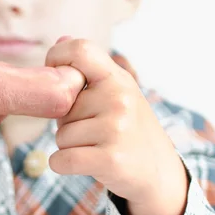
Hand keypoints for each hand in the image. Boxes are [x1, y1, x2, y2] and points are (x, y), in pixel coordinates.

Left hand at [45, 38, 188, 214]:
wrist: (160, 174)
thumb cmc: (128, 130)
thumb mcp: (117, 93)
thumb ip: (88, 70)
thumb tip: (60, 40)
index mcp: (118, 79)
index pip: (80, 49)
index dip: (56, 57)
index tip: (54, 75)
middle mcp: (118, 98)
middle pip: (60, 107)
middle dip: (67, 123)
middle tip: (95, 132)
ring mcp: (116, 128)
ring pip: (60, 136)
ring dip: (69, 146)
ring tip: (97, 147)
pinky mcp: (110, 159)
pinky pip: (61, 159)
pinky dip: (63, 165)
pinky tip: (85, 164)